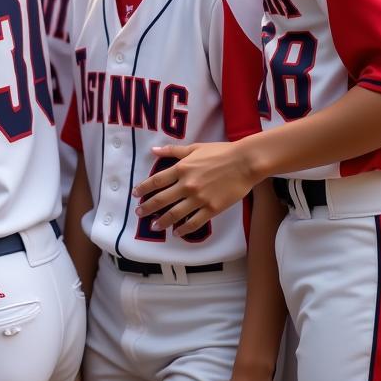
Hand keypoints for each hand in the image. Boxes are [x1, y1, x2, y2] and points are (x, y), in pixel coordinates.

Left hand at [134, 141, 258, 236]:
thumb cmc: (220, 152)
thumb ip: (173, 151)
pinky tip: (177, 233)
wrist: (244, 162)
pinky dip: (184, 229)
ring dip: (162, 221)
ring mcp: (199, 198)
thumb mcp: (194, 148)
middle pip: (161, 199)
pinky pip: (194, 222)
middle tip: (139, 213)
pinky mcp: (212, 208)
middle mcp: (187, 184)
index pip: (156, 181)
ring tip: (154, 226)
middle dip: (148, 207)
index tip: (135, 194)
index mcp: (181, 168)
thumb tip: (153, 150)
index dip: (143, 188)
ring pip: (175, 213)